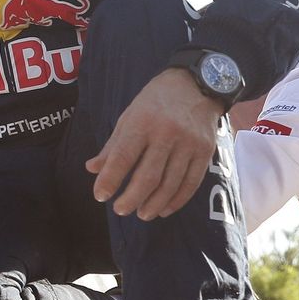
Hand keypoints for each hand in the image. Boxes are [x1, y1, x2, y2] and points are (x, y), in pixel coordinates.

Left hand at [85, 68, 223, 219]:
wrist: (196, 85)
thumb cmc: (155, 102)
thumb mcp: (129, 116)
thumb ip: (112, 145)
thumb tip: (92, 169)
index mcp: (142, 123)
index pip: (123, 157)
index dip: (110, 179)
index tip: (100, 196)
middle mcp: (167, 134)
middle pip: (148, 175)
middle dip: (132, 198)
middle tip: (120, 210)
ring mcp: (189, 144)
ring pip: (170, 183)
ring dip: (154, 203)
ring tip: (141, 214)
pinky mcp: (206, 151)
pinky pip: (191, 182)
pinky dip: (177, 199)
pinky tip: (164, 208)